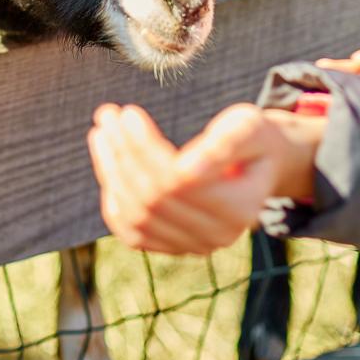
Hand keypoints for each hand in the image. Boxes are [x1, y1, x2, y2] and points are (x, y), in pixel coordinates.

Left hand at [86, 103, 323, 254]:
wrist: (257, 164)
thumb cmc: (252, 138)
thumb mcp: (248, 128)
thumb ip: (224, 144)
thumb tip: (188, 168)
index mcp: (241, 207)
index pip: (178, 181)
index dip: (146, 147)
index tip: (128, 111)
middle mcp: (218, 236)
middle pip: (154, 198)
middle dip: (123, 153)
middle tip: (107, 114)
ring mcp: (195, 247)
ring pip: (137, 216)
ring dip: (111, 172)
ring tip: (101, 132)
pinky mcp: (174, 247)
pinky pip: (133, 233)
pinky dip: (113, 200)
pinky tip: (108, 165)